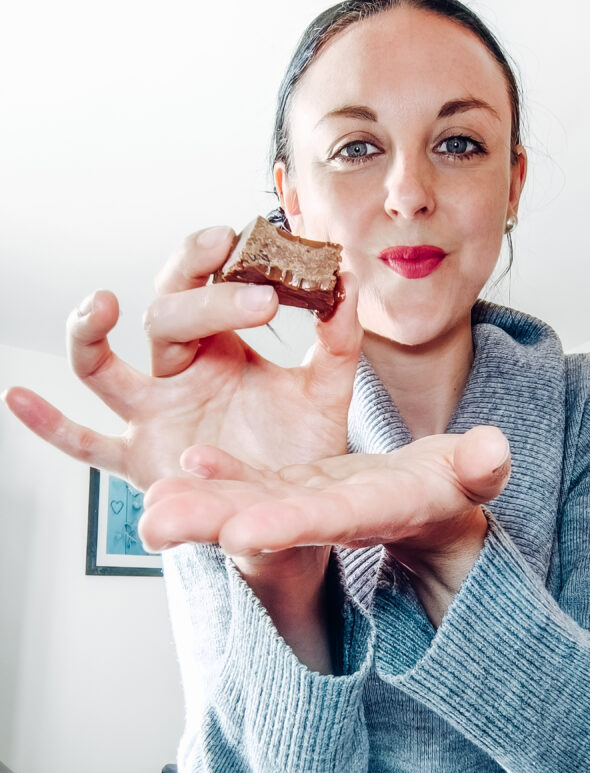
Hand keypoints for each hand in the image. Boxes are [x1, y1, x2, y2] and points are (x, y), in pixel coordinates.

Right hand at [2, 226, 361, 492]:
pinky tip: (16, 398)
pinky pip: (86, 443)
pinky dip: (51, 425)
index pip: (207, 288)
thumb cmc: (300, 445)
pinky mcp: (138, 460)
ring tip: (101, 305)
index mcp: (221, 347)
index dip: (217, 261)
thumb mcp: (326, 391)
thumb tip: (347, 278)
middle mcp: (179, 373)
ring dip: (90, 335)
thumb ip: (338, 340)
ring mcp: (153, 415)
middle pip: (165, 319)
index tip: (245, 235)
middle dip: (198, 294)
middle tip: (238, 271)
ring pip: (104, 369)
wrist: (291, 511)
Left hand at [139, 426, 510, 622]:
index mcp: (376, 510)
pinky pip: (250, 483)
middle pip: (267, 517)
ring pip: (245, 502)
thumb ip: (479, 467)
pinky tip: (182, 465)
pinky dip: (216, 475)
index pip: (330, 518)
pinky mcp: (293, 490)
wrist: (433, 506)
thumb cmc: (455, 489)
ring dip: (195, 505)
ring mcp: (304, 504)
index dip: (290, 524)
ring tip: (146, 506)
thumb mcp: (473, 478)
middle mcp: (329, 514)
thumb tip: (492, 453)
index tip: (244, 533)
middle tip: (155, 527)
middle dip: (212, 522)